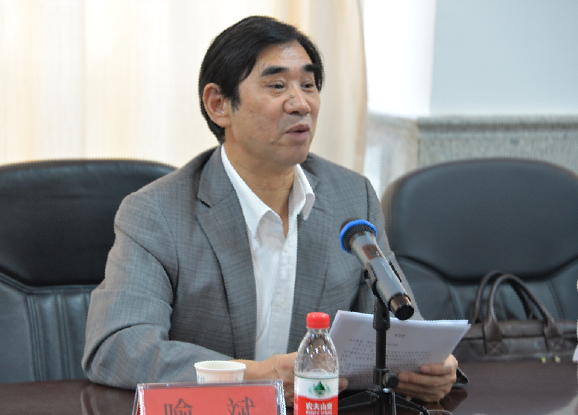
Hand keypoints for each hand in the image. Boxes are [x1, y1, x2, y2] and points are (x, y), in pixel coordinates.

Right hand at [233, 353, 348, 406]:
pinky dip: (315, 400)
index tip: (337, 368)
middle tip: (344, 382)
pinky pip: (305, 402)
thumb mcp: (284, 357)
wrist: (255, 380)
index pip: (311, 364)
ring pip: (313, 393)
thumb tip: (316, 356)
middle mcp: (289, 378)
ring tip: (337, 390)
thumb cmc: (270, 367)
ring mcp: (289, 391)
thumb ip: (299, 357)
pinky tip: (323, 400)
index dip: (326, 368)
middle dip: (332, 383)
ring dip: (326, 392)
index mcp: (288, 363)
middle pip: (316, 381)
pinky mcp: (289, 401)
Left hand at [394, 354, 457, 402]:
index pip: (445, 368)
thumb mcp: (436, 351)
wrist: (442, 364)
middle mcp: (450, 379)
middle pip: (433, 382)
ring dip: (410, 387)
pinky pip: (423, 396)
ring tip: (397, 382)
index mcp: (451, 365)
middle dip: (415, 379)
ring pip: (427, 391)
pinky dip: (410, 392)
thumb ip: (428, 352)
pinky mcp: (436, 396)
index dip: (433, 369)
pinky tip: (401, 387)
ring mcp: (444, 389)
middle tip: (401, 376)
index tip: (421, 367)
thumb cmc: (436, 356)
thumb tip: (411, 351)